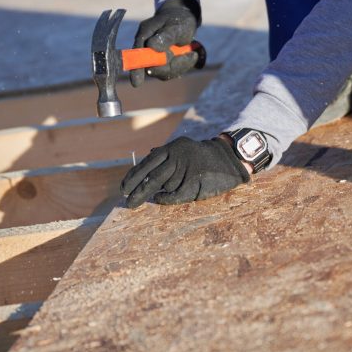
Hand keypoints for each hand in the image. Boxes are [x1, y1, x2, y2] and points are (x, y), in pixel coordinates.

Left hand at [121, 137, 249, 207]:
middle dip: (137, 191)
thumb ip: (163, 155)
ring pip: (163, 185)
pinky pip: (176, 193)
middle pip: (152, 176)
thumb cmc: (201, 157)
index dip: (133, 177)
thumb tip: (143, 160)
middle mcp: (177, 156)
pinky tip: (159, 199)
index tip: (123, 188)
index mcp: (171, 148)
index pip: (147, 163)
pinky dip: (166, 198)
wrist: (228, 158)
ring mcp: (187, 168)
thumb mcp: (181, 149)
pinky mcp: (196, 180)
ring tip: (142, 200)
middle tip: (128, 203)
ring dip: (152, 194)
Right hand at [130, 0, 200, 87]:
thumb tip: (152, 47)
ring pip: (165, 71)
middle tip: (192, 55)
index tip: (137, 83)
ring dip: (182, 65)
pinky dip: (185, 65)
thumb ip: (165, 36)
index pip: (137, 55)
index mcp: (144, 36)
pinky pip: (173, 71)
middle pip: (153, 68)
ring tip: (194, 53)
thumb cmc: (179, 20)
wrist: (183, 18)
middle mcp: (147, 48)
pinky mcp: (165, 63)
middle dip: (173, 66)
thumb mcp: (176, 26)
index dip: (136, 70)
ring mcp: (156, 57)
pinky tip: (194, 55)